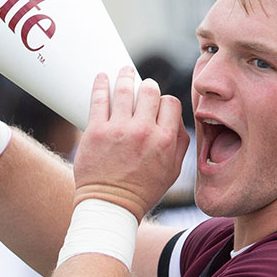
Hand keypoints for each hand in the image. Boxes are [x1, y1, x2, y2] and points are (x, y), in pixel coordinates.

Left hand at [72, 67, 188, 219]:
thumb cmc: (143, 190)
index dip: (165, 101)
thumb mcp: (172, 171)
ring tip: (124, 70)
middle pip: (149, 92)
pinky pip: (99, 99)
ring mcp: (118, 130)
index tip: (158, 104)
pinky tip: (102, 76)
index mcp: (165, 140)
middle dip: (147, 86)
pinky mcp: (96, 131)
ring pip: (124, 90)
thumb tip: (177, 121)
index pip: (170, 103)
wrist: (111, 205)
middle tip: (143, 85)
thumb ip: (180, 144)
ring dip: (125, 76)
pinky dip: (101, 84)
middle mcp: (144, 132)